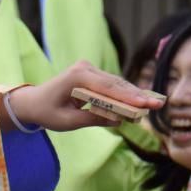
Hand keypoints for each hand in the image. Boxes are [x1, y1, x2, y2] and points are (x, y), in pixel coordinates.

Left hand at [6, 61, 164, 131]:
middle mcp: (84, 68)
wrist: (33, 101)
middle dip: (137, 96)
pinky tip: (141, 102)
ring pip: (116, 84)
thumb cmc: (46, 113)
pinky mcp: (92, 73)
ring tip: (154, 104)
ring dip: (134, 95)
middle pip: (116, 84)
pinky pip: (111, 85)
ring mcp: (88, 68)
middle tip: (158, 105)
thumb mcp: (67, 122)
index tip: (145, 104)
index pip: (107, 88)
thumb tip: (117, 120)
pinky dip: (125, 94)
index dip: (127, 97)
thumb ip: (92, 119)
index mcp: (76, 77)